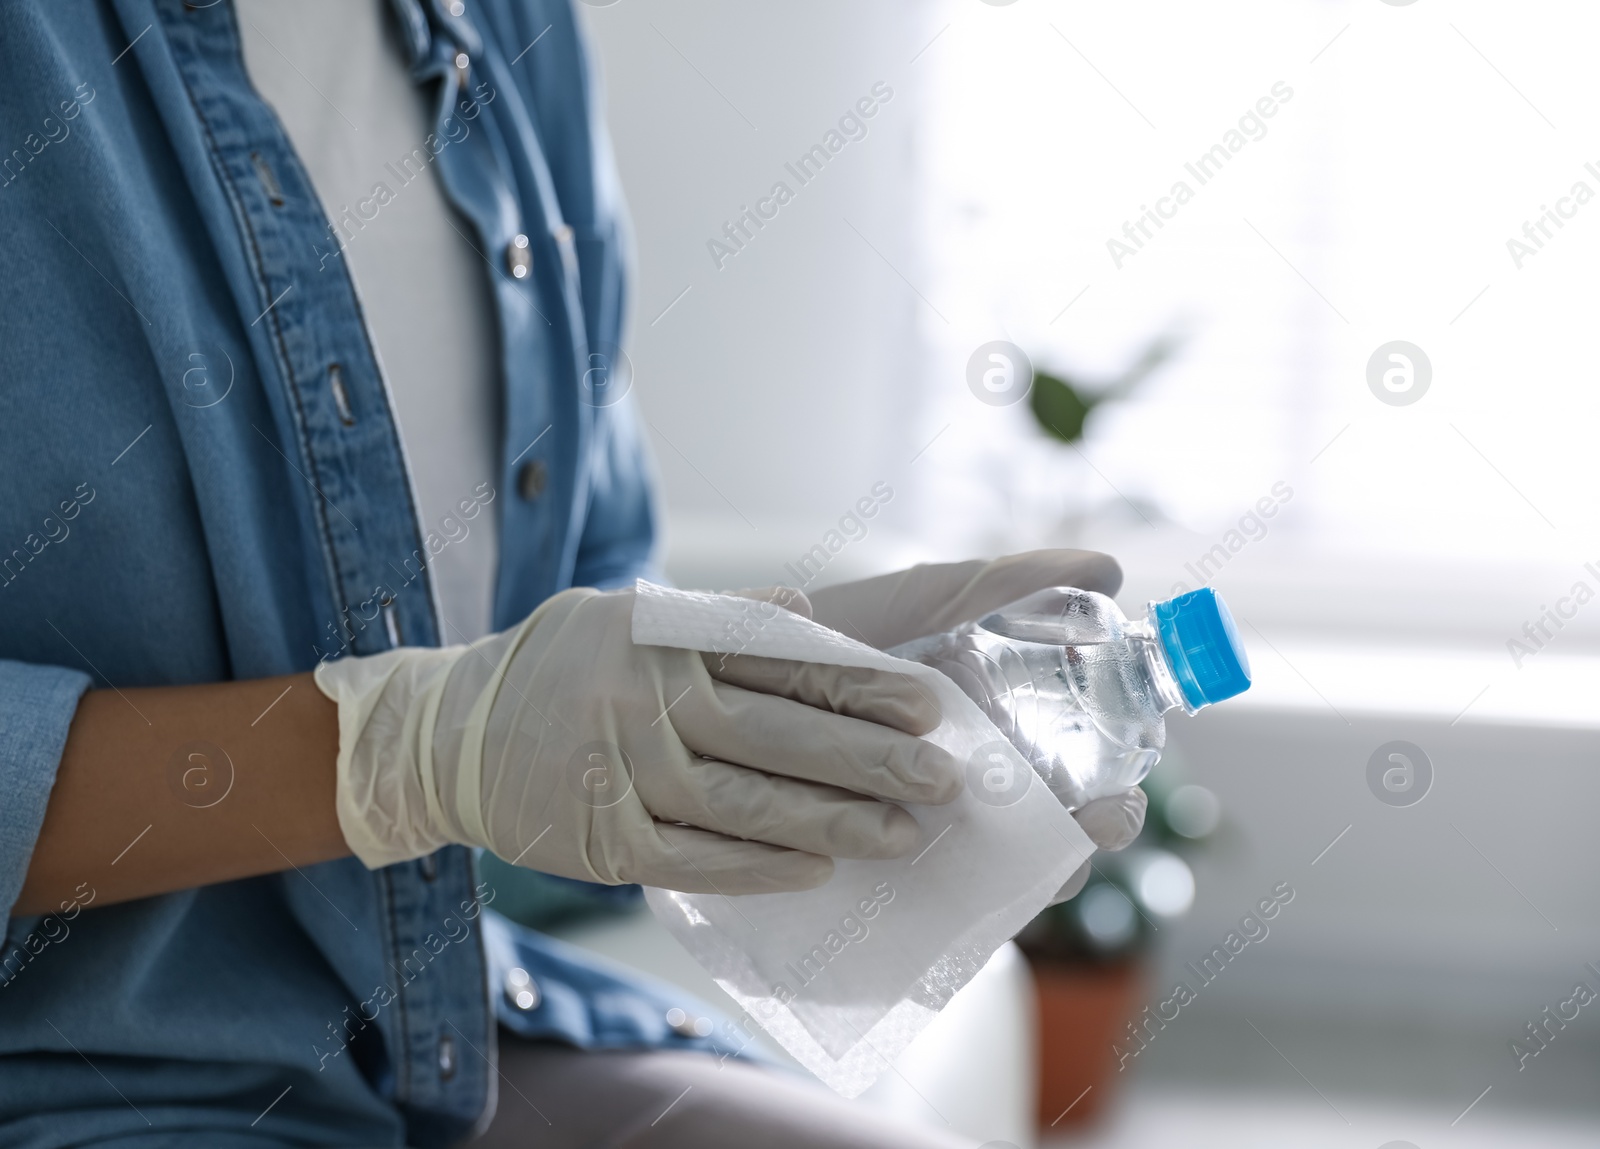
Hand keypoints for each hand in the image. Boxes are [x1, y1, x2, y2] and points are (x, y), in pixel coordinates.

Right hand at [314, 586, 961, 894]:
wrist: (443, 732)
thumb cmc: (564, 667)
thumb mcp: (631, 616)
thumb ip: (722, 621)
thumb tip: (814, 613)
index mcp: (664, 633)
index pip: (781, 655)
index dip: (860, 680)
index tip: (928, 703)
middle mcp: (644, 697)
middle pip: (777, 730)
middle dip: (869, 759)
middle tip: (944, 779)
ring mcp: (620, 771)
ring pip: (746, 803)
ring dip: (833, 822)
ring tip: (905, 835)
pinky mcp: (600, 840)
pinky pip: (695, 861)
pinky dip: (759, 868)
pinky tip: (817, 871)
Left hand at [804, 548, 1141, 893]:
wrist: (701, 673)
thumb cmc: (821, 635)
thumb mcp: (912, 603)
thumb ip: (999, 586)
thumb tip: (1110, 569)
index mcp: (987, 738)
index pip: (1068, 782)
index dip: (1108, 798)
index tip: (1121, 795)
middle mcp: (955, 798)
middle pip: (1038, 841)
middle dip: (1078, 843)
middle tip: (1096, 828)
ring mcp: (904, 837)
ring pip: (982, 877)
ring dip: (1023, 877)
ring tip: (1041, 863)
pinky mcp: (845, 872)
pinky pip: (901, 906)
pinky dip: (935, 901)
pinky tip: (950, 883)